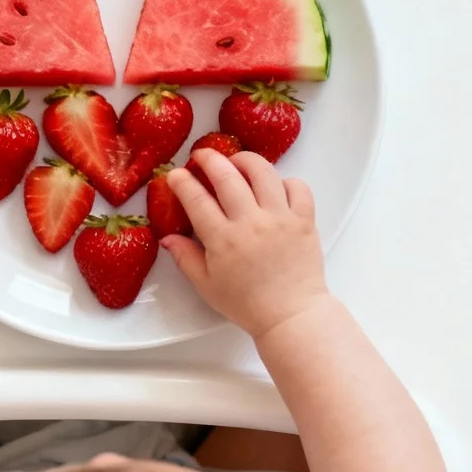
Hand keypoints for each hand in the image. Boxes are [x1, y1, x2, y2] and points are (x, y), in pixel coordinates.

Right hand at [164, 150, 328, 338]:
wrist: (291, 315)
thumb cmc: (246, 304)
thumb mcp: (206, 285)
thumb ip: (185, 257)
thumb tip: (167, 237)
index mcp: (223, 239)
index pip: (196, 199)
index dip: (182, 181)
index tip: (176, 174)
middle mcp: (251, 222)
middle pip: (227, 176)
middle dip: (210, 159)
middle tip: (202, 155)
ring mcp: (280, 218)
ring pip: (263, 172)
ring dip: (246, 160)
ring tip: (237, 161)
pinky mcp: (304, 220)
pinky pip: (297, 187)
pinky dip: (285, 181)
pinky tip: (273, 187)